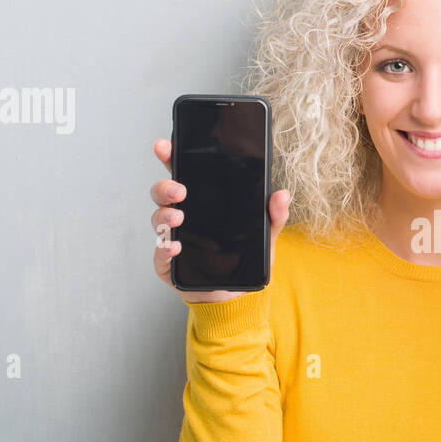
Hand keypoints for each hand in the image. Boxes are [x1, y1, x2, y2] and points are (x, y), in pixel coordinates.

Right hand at [150, 138, 289, 302]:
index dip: (169, 158)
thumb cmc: (243, 258)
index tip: (164, 146)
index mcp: (201, 202)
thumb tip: (282, 194)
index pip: (182, 174)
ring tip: (178, 218)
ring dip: (165, 216)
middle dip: (165, 186)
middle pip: (162, 193)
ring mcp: (172, 238)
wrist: (236, 295)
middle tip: (180, 191)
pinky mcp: (167, 262)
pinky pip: (159, 252)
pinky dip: (164, 248)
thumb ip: (274, 216)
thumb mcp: (265, 236)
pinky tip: (175, 247)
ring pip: (158, 219)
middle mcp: (182, 216)